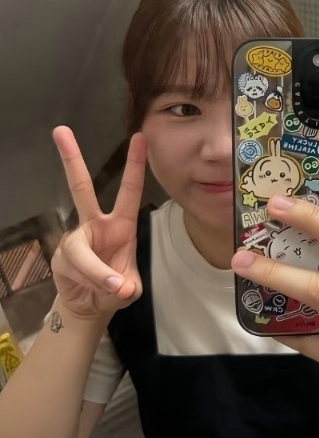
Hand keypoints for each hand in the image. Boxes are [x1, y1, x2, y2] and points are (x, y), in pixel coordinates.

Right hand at [50, 127, 146, 322]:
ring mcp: (75, 240)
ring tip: (112, 287)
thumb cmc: (115, 287)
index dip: (134, 165)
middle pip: (80, 188)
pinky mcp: (59, 257)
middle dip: (71, 160)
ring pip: (82, 252)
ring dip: (97, 273)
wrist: (90, 306)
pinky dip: (90, 284)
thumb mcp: (129, 289)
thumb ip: (127, 286)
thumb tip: (118, 286)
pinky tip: (94, 291)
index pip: (128, 190)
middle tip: (61, 131)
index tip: (140, 137)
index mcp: (120, 225)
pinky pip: (76, 270)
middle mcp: (94, 225)